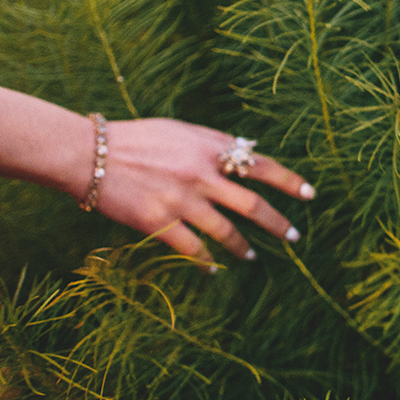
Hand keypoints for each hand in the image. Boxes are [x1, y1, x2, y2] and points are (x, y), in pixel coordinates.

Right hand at [93, 119, 313, 271]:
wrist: (89, 154)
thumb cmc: (135, 138)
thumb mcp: (180, 129)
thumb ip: (213, 142)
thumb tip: (248, 150)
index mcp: (209, 148)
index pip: (262, 166)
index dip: (289, 182)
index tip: (310, 195)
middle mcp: (201, 174)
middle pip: (252, 205)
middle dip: (278, 224)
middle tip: (294, 237)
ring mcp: (181, 200)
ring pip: (226, 232)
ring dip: (243, 248)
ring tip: (251, 256)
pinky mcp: (159, 222)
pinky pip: (193, 250)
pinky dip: (208, 262)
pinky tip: (214, 270)